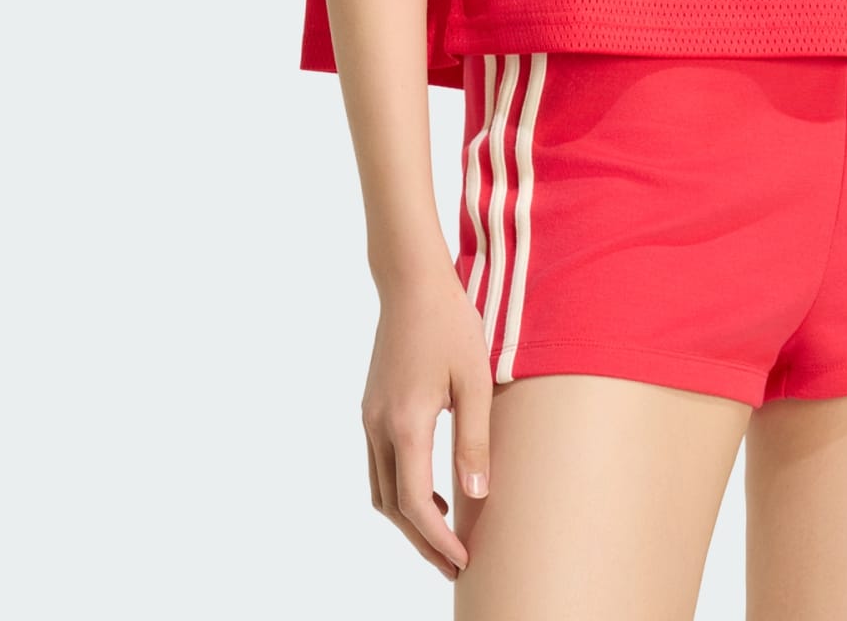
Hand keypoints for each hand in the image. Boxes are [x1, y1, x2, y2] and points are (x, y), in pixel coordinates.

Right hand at [361, 265, 495, 579]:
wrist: (411, 281)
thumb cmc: (451, 324)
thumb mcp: (475, 382)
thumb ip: (475, 442)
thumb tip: (476, 498)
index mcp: (406, 424)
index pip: (416, 504)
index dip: (438, 539)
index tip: (462, 560)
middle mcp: (379, 426)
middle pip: (393, 506)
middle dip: (422, 541)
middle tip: (454, 564)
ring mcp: (370, 416)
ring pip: (380, 488)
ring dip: (408, 518)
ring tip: (445, 532)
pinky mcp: (371, 406)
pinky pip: (379, 464)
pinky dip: (400, 489)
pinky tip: (432, 487)